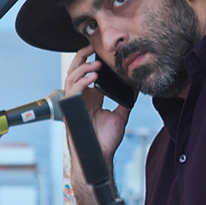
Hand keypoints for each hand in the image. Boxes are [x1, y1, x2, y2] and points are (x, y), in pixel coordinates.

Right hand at [65, 47, 130, 165]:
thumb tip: (135, 88)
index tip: (98, 50)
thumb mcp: (120, 115)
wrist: (100, 156)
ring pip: (70, 78)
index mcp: (90, 98)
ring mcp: (74, 104)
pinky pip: (72, 91)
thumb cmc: (106, 140)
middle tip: (91, 48)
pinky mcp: (71, 111)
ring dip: (83, 69)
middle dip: (81, 57)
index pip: (85, 73)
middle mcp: (80, 98)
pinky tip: (93, 78)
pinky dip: (81, 82)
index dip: (89, 60)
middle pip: (74, 71)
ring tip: (97, 66)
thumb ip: (125, 101)